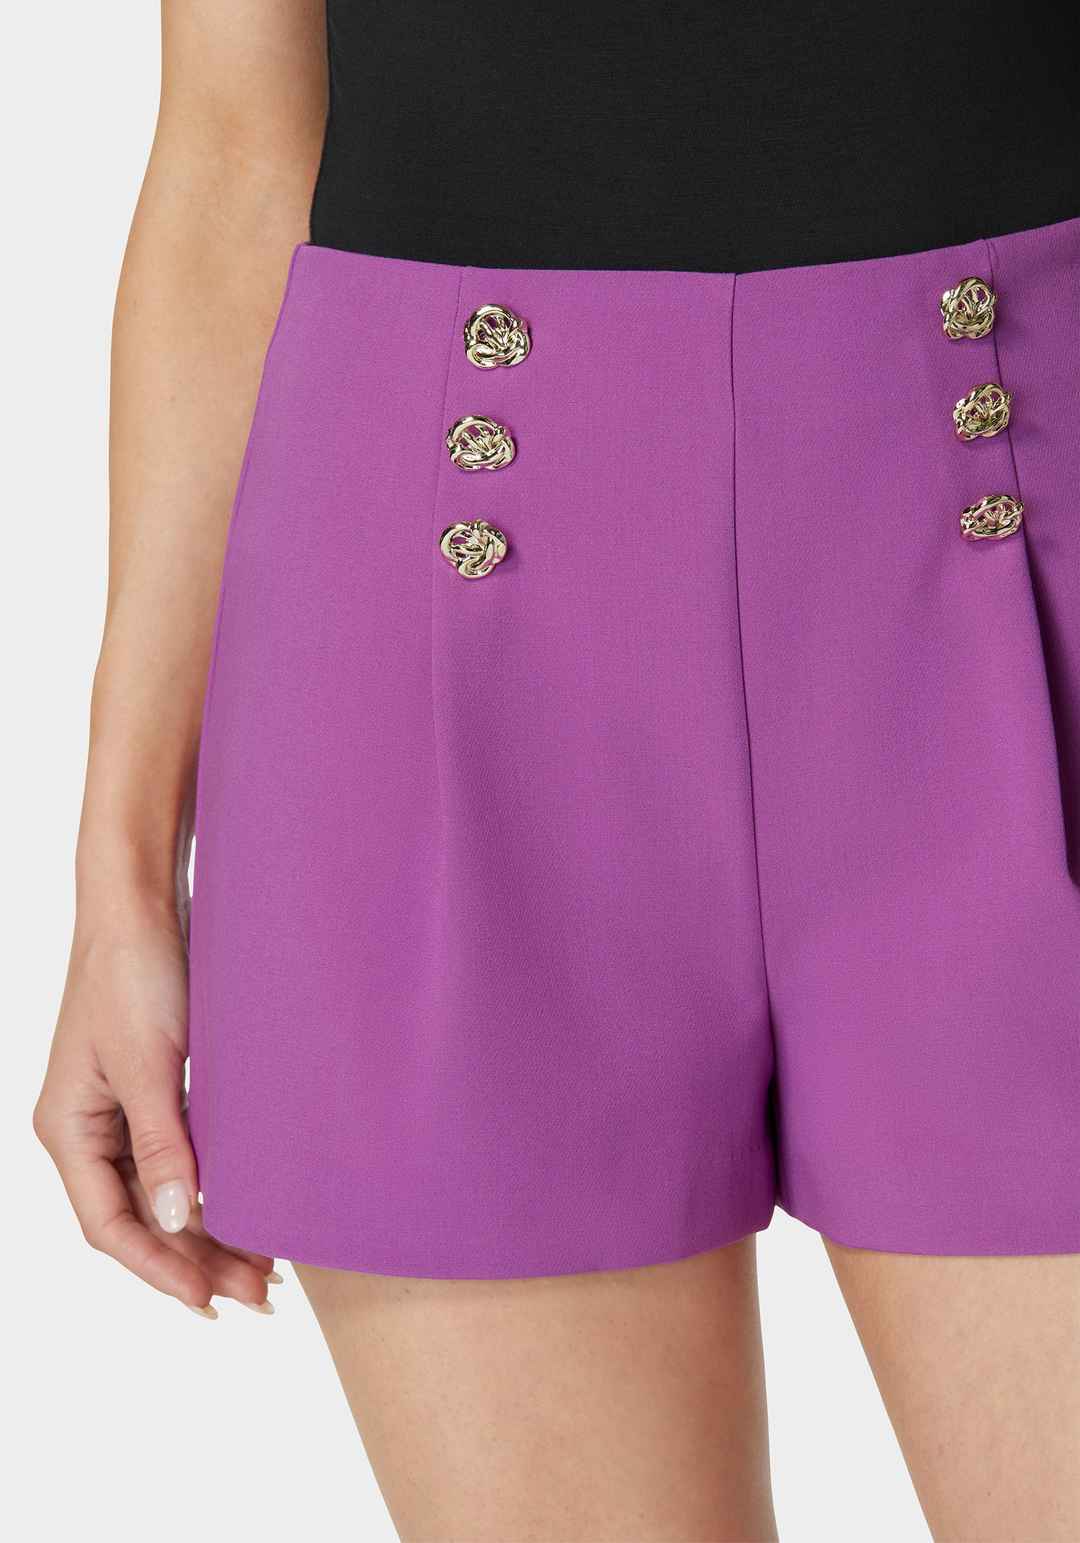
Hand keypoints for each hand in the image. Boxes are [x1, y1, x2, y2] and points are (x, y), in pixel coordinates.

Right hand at [34, 902, 277, 1316]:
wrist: (144, 902)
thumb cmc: (134, 972)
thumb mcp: (148, 1063)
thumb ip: (161, 1143)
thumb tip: (177, 1221)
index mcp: (68, 1130)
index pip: (110, 1227)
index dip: (161, 1270)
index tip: (214, 1301)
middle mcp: (88, 1131)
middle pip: (141, 1220)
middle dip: (197, 1261)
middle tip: (262, 1296)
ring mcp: (121, 1113)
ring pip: (163, 1196)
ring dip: (211, 1233)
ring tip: (267, 1270)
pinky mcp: (155, 1092)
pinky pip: (179, 1160)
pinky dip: (214, 1189)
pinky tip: (252, 1210)